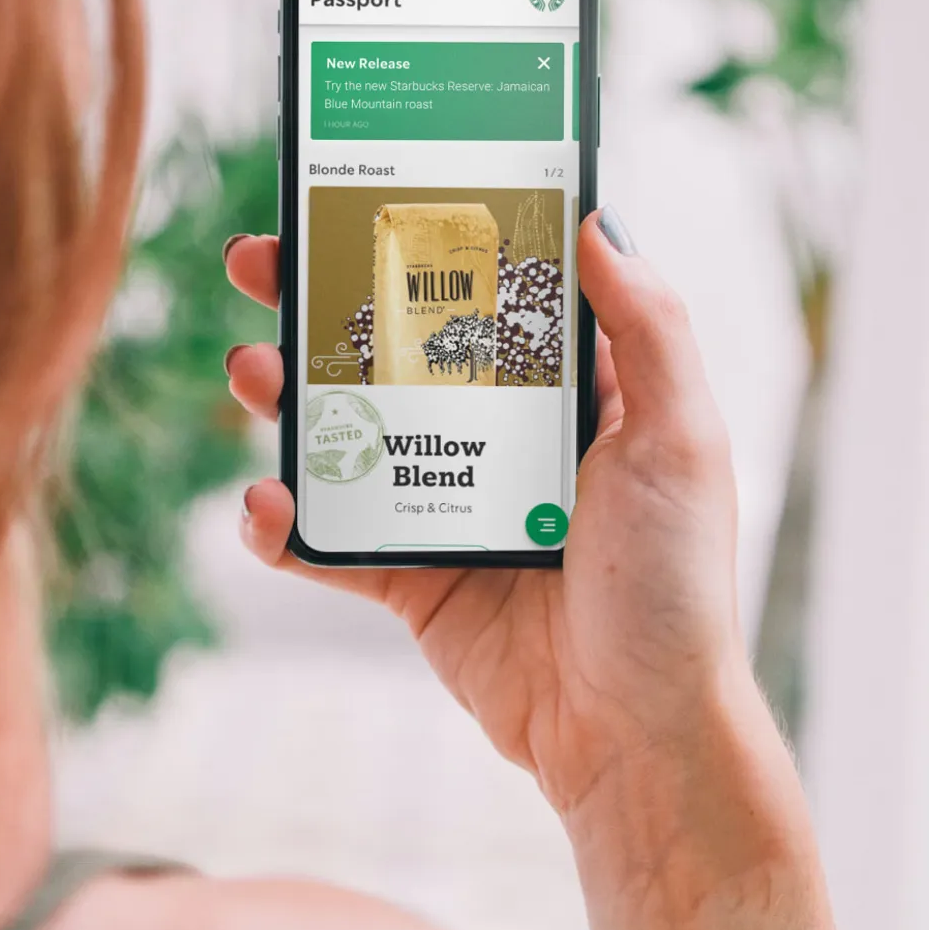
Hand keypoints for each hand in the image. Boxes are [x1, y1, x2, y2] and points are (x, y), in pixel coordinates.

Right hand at [223, 210, 749, 824]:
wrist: (635, 738)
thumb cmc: (675, 589)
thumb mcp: (678, 440)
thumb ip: (647, 327)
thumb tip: (598, 218)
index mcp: (570, 391)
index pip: (487, 289)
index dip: (427, 238)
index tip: (368, 191)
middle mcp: (501, 434)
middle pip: (395, 345)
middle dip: (320, 299)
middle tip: (258, 260)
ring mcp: (448, 503)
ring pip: (348, 428)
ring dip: (286, 395)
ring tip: (250, 372)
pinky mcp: (411, 576)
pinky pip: (330, 538)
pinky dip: (284, 520)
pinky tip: (265, 501)